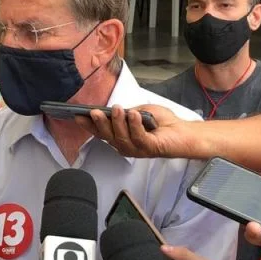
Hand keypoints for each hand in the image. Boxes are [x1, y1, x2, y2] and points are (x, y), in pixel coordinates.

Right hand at [76, 104, 202, 158]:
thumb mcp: (139, 111)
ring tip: (117, 110)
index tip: (78, 116)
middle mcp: (126, 146)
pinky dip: (135, 125)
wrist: (182, 131)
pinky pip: (139, 138)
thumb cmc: (162, 123)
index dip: (89, 125)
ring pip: (121, 138)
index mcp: (121, 137)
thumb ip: (127, 112)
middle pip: (108, 137)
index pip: (102, 132)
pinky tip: (134, 114)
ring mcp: (137, 149)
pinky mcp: (149, 149)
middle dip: (100, 124)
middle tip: (95, 112)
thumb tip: (114, 110)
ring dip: (118, 123)